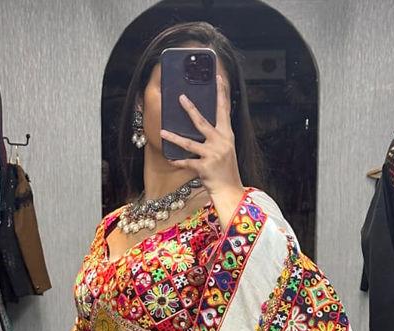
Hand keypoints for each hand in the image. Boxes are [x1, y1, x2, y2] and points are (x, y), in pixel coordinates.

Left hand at [160, 74, 244, 216]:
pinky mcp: (204, 167)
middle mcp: (221, 142)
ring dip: (174, 137)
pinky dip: (177, 161)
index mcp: (227, 135)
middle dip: (191, 109)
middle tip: (181, 97)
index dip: (221, 93)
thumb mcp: (225, 148)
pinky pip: (187, 162)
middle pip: (203, 122)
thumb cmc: (226, 169)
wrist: (230, 190)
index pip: (225, 110)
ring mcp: (212, 154)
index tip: (218, 78)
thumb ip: (216, 135)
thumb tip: (199, 123)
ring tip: (163, 131)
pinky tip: (169, 159)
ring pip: (190, 143)